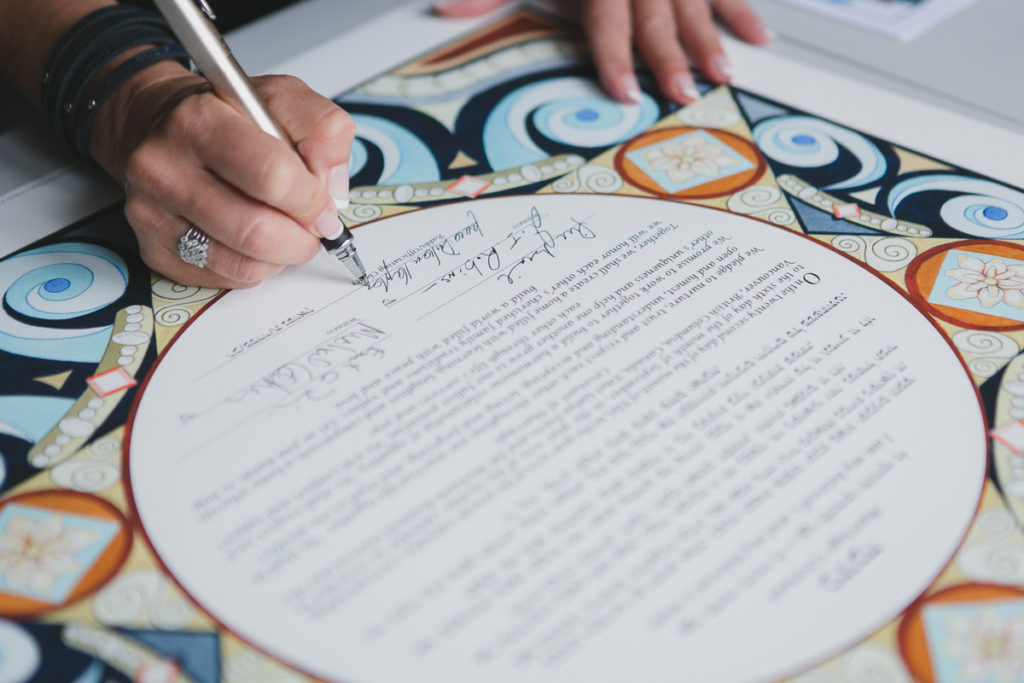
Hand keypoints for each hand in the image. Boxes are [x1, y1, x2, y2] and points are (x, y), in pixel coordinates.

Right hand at [89, 63, 353, 288]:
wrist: (155, 123)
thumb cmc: (225, 115)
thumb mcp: (283, 98)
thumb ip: (323, 131)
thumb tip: (331, 190)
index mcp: (199, 120)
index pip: (271, 175)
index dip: (310, 199)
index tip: (321, 203)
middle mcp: (164, 168)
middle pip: (257, 231)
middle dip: (302, 237)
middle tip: (311, 226)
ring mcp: (152, 213)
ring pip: (244, 264)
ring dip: (282, 256)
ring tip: (285, 231)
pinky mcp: (154, 250)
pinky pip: (226, 278)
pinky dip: (256, 267)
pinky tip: (253, 241)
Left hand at [434, 0, 771, 103]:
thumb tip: (448, 10)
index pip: (608, 21)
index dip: (614, 57)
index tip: (622, 92)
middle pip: (658, 17)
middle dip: (672, 57)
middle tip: (685, 94)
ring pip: (696, 2)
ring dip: (711, 40)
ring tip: (723, 73)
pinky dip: (740, 10)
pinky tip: (757, 36)